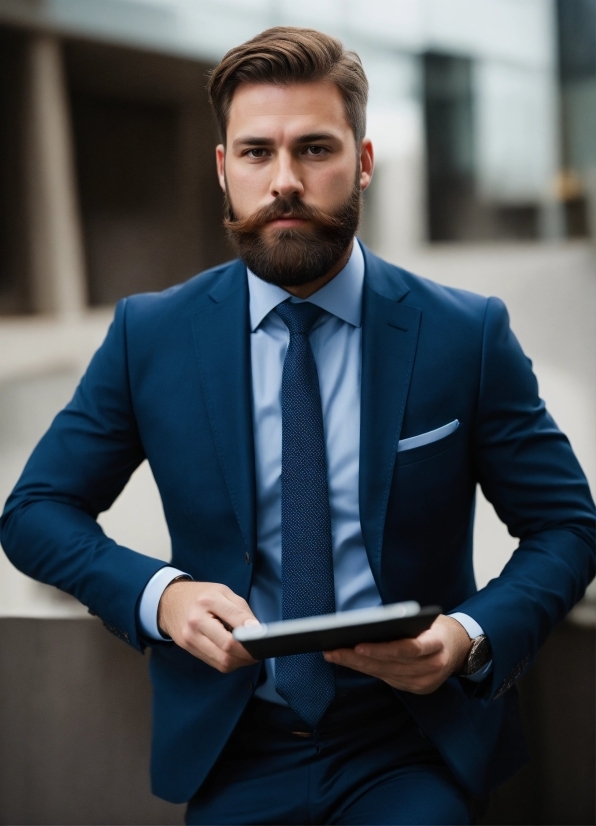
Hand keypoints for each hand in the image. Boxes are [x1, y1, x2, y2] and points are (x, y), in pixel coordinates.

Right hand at [157, 580, 258, 672]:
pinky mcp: (188, 647)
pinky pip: (214, 663)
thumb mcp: (223, 592)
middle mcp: (196, 620)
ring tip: (250, 654)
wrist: (169, 601)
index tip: (264, 637)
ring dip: (240, 661)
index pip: (234, 619)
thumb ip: (240, 610)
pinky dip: (229, 662)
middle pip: (227, 646)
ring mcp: (190, 637)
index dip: (251, 631)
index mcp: (208, 600)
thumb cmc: (201, 595)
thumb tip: (257, 630)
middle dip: (248, 653)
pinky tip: (235, 655)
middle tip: (260, 650)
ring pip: (222, 660)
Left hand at [323, 615, 471, 693]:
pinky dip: (370, 670)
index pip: (408, 648)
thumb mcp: (426, 621)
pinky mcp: (420, 689)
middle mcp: (433, 667)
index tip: (357, 644)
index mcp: (437, 644)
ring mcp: (426, 682)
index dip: (382, 649)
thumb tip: (368, 628)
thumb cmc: (437, 628)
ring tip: (335, 655)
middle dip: (358, 658)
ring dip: (358, 665)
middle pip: (390, 664)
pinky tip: (352, 663)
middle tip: (333, 650)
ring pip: (386, 674)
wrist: (461, 648)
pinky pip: (390, 680)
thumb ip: (404, 626)